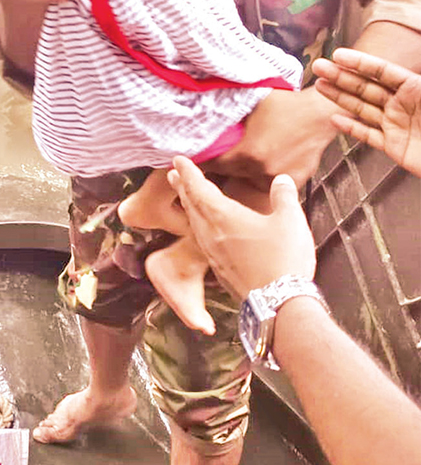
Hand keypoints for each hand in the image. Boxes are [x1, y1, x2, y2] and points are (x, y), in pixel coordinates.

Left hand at [168, 157, 315, 299]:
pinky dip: (200, 227)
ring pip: (195, 224)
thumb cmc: (283, 260)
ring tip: (187, 198)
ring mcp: (214, 254)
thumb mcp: (290, 220)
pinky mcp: (221, 270)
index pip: (199, 188)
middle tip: (173, 175)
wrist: (279, 305)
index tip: (177, 159)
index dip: (188, 172)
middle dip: (183, 188)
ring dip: (189, 207)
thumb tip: (280, 180)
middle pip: (192, 206)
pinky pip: (203, 242)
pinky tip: (207, 232)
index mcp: (223, 217)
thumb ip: (283, 195)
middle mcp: (212, 234)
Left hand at [209, 87, 336, 189]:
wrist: (319, 112)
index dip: (203, 162)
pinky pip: (273, 181)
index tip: (194, 160)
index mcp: (249, 153)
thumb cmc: (285, 104)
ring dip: (246, 173)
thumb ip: (227, 117)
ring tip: (246, 159)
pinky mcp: (295, 181)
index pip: (214, 165)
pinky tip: (267, 161)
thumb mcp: (250, 104)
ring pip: (252, 180)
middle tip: (217, 159)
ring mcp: (280, 177)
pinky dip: (267, 174)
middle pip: (232, 175)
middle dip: (223, 168)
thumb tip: (202, 117)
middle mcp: (262, 169)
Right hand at [313, 49, 420, 176]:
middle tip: (319, 67)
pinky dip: (350, 128)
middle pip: (367, 87)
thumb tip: (409, 60)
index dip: (360, 62)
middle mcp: (403, 104)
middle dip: (342, 76)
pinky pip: (368, 135)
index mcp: (415, 88)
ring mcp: (396, 125)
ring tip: (319, 86)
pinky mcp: (394, 147)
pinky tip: (335, 118)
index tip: (339, 55)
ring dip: (340, 97)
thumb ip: (419, 83)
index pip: (382, 71)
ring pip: (363, 108)